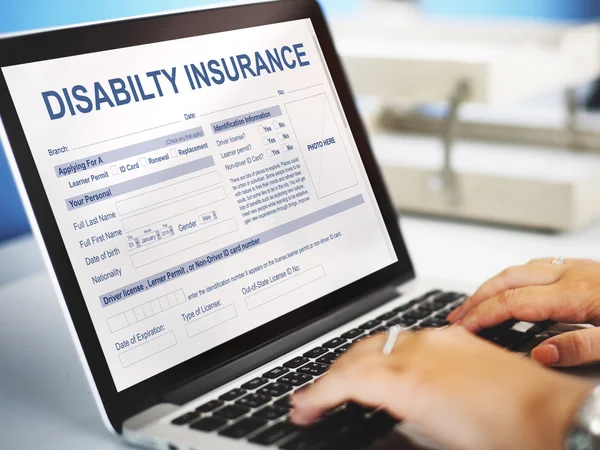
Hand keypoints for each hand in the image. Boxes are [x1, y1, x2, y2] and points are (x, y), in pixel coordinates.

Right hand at [290, 328, 589, 449]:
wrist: (552, 414)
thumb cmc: (504, 436)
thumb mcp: (433, 434)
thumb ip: (394, 412)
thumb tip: (372, 408)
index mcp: (408, 380)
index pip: (344, 380)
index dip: (315, 394)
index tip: (301, 407)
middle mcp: (418, 350)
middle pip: (354, 355)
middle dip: (327, 376)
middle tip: (312, 397)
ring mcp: (436, 338)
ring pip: (377, 340)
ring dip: (353, 361)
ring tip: (340, 381)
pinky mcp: (454, 335)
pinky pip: (404, 337)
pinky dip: (382, 351)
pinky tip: (383, 365)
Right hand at [448, 258, 599, 366]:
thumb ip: (581, 348)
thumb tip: (541, 354)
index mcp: (576, 293)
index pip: (512, 301)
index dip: (482, 314)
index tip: (463, 328)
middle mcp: (572, 275)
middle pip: (508, 279)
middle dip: (477, 298)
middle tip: (457, 316)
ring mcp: (578, 268)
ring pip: (521, 270)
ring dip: (493, 285)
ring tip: (477, 303)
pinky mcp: (586, 269)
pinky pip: (538, 267)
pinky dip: (515, 278)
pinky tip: (514, 289)